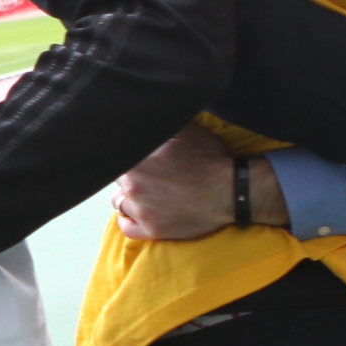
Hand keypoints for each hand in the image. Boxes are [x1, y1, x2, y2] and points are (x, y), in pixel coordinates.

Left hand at [112, 128, 245, 244]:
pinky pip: (127, 228)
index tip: (134, 157)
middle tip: (148, 172)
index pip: (115, 156)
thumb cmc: (208, 159)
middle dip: (129, 174)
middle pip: (117, 179)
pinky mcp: (152, 230)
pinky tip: (136, 213)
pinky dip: (129, 221)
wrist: (230, 190)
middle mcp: (133, 186)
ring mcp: (141, 210)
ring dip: (129, 196)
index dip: (124, 155)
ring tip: (146, 191)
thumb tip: (142, 115)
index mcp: (136, 160)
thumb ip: (156, 127)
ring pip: (120, 202)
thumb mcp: (183, 130)